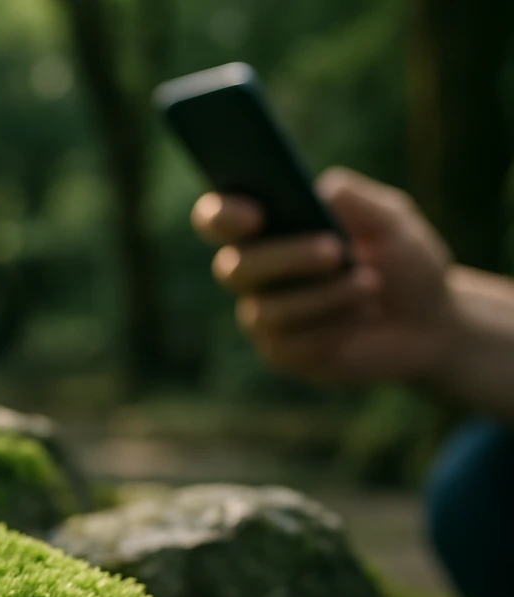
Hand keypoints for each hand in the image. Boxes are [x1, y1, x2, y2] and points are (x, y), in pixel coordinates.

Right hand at [190, 167, 457, 386]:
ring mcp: (265, 317)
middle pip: (232, 268)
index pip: (218, 219)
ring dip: (318, 296)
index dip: (221, 216)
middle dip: (283, 258)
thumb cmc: (402, 264)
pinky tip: (361, 313)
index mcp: (268, 229)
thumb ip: (356, 199)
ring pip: (263, 310)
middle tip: (334, 252)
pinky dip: (329, 324)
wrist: (430, 324)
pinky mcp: (283, 353)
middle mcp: (255, 274)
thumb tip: (322, 191)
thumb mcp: (392, 221)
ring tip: (369, 284)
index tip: (255, 214)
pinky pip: (287, 342)